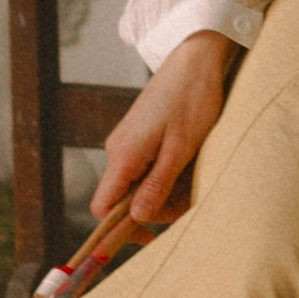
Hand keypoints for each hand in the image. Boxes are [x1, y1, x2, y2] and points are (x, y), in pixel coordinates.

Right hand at [89, 28, 236, 224]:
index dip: (120, 229)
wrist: (196, 59)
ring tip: (195, 179)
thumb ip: (157, 185)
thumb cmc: (192, 100)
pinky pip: (147, 167)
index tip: (149, 238)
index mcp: (123, 155)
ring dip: (166, 191)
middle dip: (156, 208)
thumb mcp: (181, 149)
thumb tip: (137, 218)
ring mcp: (128, 143)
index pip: (103, 208)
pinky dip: (168, 174)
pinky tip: (189, 165)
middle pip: (124, 200)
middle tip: (189, 203)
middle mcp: (118, 151)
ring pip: (139, 184)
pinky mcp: (140, 136)